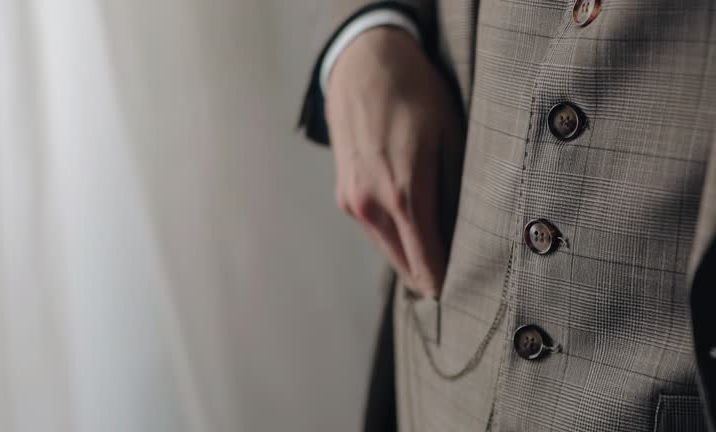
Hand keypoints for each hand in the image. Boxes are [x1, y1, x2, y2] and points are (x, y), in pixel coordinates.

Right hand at [326, 27, 459, 297]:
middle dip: (434, 275)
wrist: (363, 68)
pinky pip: (375, 231)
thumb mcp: (450, 138)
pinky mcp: (343, 197)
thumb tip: (468, 236)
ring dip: (414, 257)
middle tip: (466, 279)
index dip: (448, 284)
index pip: (427, 263)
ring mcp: (352, 203)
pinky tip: (417, 223)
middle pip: (407, 267)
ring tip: (446, 250)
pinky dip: (396, 237)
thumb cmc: (415, 97)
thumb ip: (455, 193)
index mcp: (403, 194)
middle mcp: (371, 206)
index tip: (470, 297)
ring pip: (389, 250)